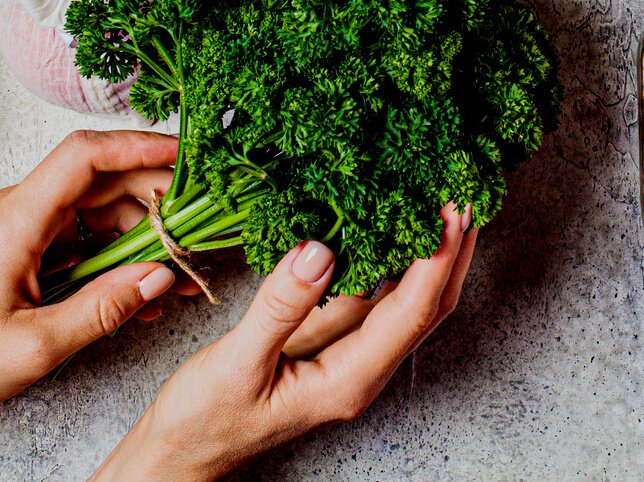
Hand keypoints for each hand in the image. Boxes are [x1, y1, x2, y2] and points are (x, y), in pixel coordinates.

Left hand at [0, 130, 188, 446]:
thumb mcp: (36, 345)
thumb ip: (104, 308)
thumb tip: (160, 276)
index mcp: (17, 219)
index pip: (85, 155)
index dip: (140, 146)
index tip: (186, 155)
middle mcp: (18, 210)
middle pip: (99, 176)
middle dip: (154, 192)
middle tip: (199, 219)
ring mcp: (19, 228)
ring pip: (94, 208)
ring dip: (138, 230)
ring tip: (176, 267)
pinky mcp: (20, 250)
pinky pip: (78, 237)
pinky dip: (113, 254)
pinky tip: (138, 289)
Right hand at [93, 204, 477, 481]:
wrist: (178, 454)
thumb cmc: (202, 422)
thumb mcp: (235, 364)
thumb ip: (280, 309)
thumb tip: (321, 249)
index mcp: (348, 382)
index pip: (411, 314)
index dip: (438, 260)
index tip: (454, 209)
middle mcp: (359, 369)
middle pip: (425, 306)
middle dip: (451, 251)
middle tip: (465, 189)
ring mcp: (346, 354)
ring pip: (400, 298)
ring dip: (424, 250)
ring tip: (436, 194)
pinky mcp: (326, 339)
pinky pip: (366, 294)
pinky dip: (381, 256)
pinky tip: (380, 221)